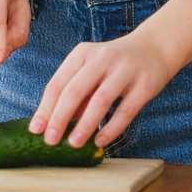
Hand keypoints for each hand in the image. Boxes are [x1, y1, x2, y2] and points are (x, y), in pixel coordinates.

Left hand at [29, 34, 173, 148]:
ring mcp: (125, 70)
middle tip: (50, 140)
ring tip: (74, 144)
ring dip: (85, 125)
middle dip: (59, 118)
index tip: (36, 130)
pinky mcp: (145, 85)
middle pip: (75, 91)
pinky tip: (100, 141)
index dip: (45, 108)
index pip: (58, 83)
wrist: (156, 47)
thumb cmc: (116, 64)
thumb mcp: (92, 70)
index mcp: (83, 53)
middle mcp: (102, 58)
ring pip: (100, 101)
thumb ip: (76, 94)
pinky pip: (125, 111)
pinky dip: (111, 128)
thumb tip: (54, 124)